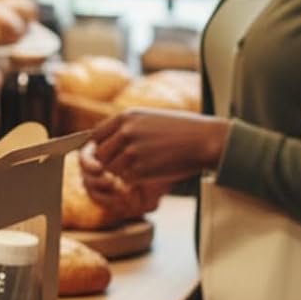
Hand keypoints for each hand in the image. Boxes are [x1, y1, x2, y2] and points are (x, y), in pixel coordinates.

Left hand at [82, 110, 229, 189]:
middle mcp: (125, 132)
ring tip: (138, 171)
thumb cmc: (182, 129)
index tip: (107, 155)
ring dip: (120, 173)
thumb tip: (110, 138)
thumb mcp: (150, 117)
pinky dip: (133, 182)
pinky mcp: (140, 169)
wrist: (204, 140)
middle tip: (122, 168)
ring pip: (109, 169)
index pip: (96, 134)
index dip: (99, 147)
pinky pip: (125, 180)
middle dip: (108, 163)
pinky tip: (147, 176)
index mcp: (126, 116)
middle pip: (99, 154)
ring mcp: (131, 151)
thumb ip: (129, 126)